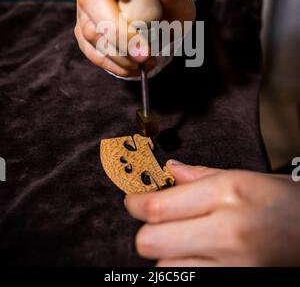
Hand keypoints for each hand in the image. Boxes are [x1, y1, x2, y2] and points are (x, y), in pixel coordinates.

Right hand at [75, 0, 195, 76]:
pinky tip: (133, 67)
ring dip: (121, 52)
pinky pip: (92, 51)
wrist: (162, 23)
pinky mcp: (84, 33)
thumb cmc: (168, 4)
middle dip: (117, 29)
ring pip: (91, 30)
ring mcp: (85, 8)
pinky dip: (115, 63)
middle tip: (144, 50)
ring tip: (147, 60)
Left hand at [125, 161, 299, 265]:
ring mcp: (231, 267)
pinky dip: (184, 272)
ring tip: (184, 243)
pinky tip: (197, 258)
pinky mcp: (234, 284)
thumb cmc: (286, 204)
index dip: (135, 203)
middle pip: (151, 242)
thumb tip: (169, 170)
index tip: (134, 201)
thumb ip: (201, 175)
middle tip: (158, 222)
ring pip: (165, 270)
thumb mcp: (246, 178)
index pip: (157, 207)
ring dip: (167, 256)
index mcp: (228, 194)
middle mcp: (227, 233)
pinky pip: (188, 282)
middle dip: (148, 231)